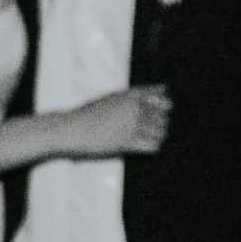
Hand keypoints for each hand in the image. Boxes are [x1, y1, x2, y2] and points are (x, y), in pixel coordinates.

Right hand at [53, 85, 172, 159]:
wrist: (73, 128)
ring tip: (156, 136)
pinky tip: (150, 146)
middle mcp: (133, 109)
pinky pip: (151, 145)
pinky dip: (153, 146)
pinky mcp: (128, 142)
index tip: (167, 106)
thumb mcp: (110, 98)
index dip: (164, 102)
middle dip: (162, 121)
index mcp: (128, 96)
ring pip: (158, 131)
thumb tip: (142, 99)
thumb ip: (128, 97)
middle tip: (160, 125)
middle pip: (160, 115)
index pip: (156, 95)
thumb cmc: (88, 113)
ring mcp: (131, 126)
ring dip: (159, 134)